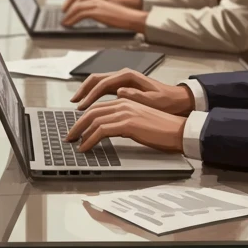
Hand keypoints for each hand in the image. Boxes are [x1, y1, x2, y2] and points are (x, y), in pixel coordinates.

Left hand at [62, 0, 147, 32]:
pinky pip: (80, 14)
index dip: (70, 3)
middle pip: (75, 1)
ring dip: (68, 15)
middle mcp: (95, 0)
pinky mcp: (96, 11)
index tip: (65, 11)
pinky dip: (72, 19)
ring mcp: (96, 4)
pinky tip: (70, 24)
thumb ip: (96, 13)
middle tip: (62, 17)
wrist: (130, 18)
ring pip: (76, 7)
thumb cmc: (120, 18)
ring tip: (64, 22)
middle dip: (67, 9)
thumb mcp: (106, 13)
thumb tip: (87, 19)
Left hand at [66, 99, 185, 153]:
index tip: (76, 128)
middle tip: (69, 136)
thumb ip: (123, 121)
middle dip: (77, 124)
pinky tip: (85, 147)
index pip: (98, 106)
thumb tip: (106, 130)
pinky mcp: (127, 123)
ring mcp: (125, 112)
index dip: (84, 117)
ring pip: (94, 119)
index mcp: (126, 99)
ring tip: (74, 143)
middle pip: (92, 111)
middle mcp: (123, 102)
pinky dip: (90, 139)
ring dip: (80, 132)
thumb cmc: (161, 129)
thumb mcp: (138, 121)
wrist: (178, 131)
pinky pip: (101, 131)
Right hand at [71, 70, 193, 114]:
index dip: (90, 95)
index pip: (102, 84)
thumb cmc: (166, 101)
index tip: (82, 107)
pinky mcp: (123, 86)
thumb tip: (119, 92)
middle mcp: (123, 75)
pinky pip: (104, 88)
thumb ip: (136, 96)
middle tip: (74, 103)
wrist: (176, 100)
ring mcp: (122, 80)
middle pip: (96, 79)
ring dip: (87, 92)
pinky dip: (94, 95)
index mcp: (128, 76)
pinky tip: (90, 104)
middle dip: (83, 90)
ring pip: (98, 83)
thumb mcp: (153, 100)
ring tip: (78, 104)